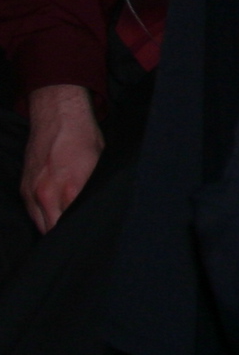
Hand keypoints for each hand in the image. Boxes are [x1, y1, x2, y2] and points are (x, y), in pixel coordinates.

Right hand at [21, 84, 100, 232]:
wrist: (58, 117)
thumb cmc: (84, 139)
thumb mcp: (100, 165)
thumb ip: (93, 191)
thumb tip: (99, 209)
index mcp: (71, 190)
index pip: (72, 225)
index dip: (81, 232)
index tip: (89, 236)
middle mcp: (47, 195)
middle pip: (53, 231)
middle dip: (64, 235)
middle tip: (78, 237)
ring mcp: (32, 193)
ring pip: (40, 225)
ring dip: (52, 228)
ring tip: (66, 231)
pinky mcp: (24, 189)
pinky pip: (31, 213)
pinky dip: (42, 217)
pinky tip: (54, 216)